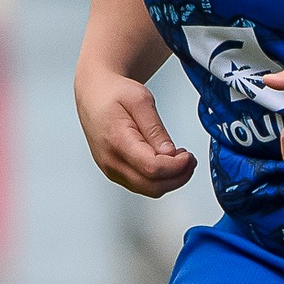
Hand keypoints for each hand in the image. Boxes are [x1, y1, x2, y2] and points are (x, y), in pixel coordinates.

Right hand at [74, 72, 196, 198]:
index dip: (176, 167)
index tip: (188, 156)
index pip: (152, 168)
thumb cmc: (114, 93)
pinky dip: (158, 179)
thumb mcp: (141, 100)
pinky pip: (141, 185)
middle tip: (190, 160)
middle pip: (152, 186)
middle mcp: (111, 160)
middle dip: (178, 177)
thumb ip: (156, 129)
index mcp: (117, 140)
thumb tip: (170, 153)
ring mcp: (111, 169)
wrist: (94, 95)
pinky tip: (166, 162)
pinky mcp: (115, 172)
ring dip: (170, 180)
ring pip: (148, 189)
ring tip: (180, 159)